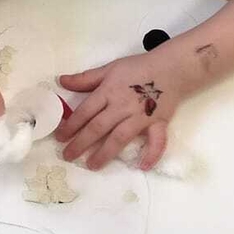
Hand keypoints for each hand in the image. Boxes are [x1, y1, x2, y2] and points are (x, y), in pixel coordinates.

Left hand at [56, 51, 182, 169]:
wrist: (173, 67)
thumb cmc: (138, 68)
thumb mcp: (109, 69)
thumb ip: (85, 78)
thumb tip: (61, 80)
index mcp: (108, 92)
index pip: (85, 112)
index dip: (71, 125)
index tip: (59, 138)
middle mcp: (122, 106)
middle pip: (98, 127)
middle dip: (81, 143)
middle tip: (67, 156)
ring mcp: (141, 116)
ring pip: (120, 137)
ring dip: (105, 153)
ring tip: (92, 165)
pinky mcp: (159, 122)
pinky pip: (157, 140)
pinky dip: (152, 154)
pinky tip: (142, 167)